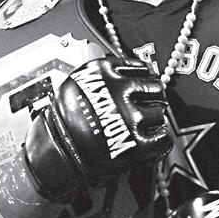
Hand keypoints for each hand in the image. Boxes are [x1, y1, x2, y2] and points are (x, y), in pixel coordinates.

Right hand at [23, 57, 171, 202]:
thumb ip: (106, 73)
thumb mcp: (79, 81)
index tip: (145, 84)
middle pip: (154, 88)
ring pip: (159, 113)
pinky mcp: (135, 144)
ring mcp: (129, 118)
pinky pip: (163, 139)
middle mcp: (119, 91)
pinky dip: (161, 140)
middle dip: (151, 97)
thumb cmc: (64, 118)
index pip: (142, 67)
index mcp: (104, 71)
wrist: (55, 150)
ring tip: (140, 126)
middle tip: (145, 105)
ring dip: (153, 120)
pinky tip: (152, 141)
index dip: (145, 78)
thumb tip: (138, 70)